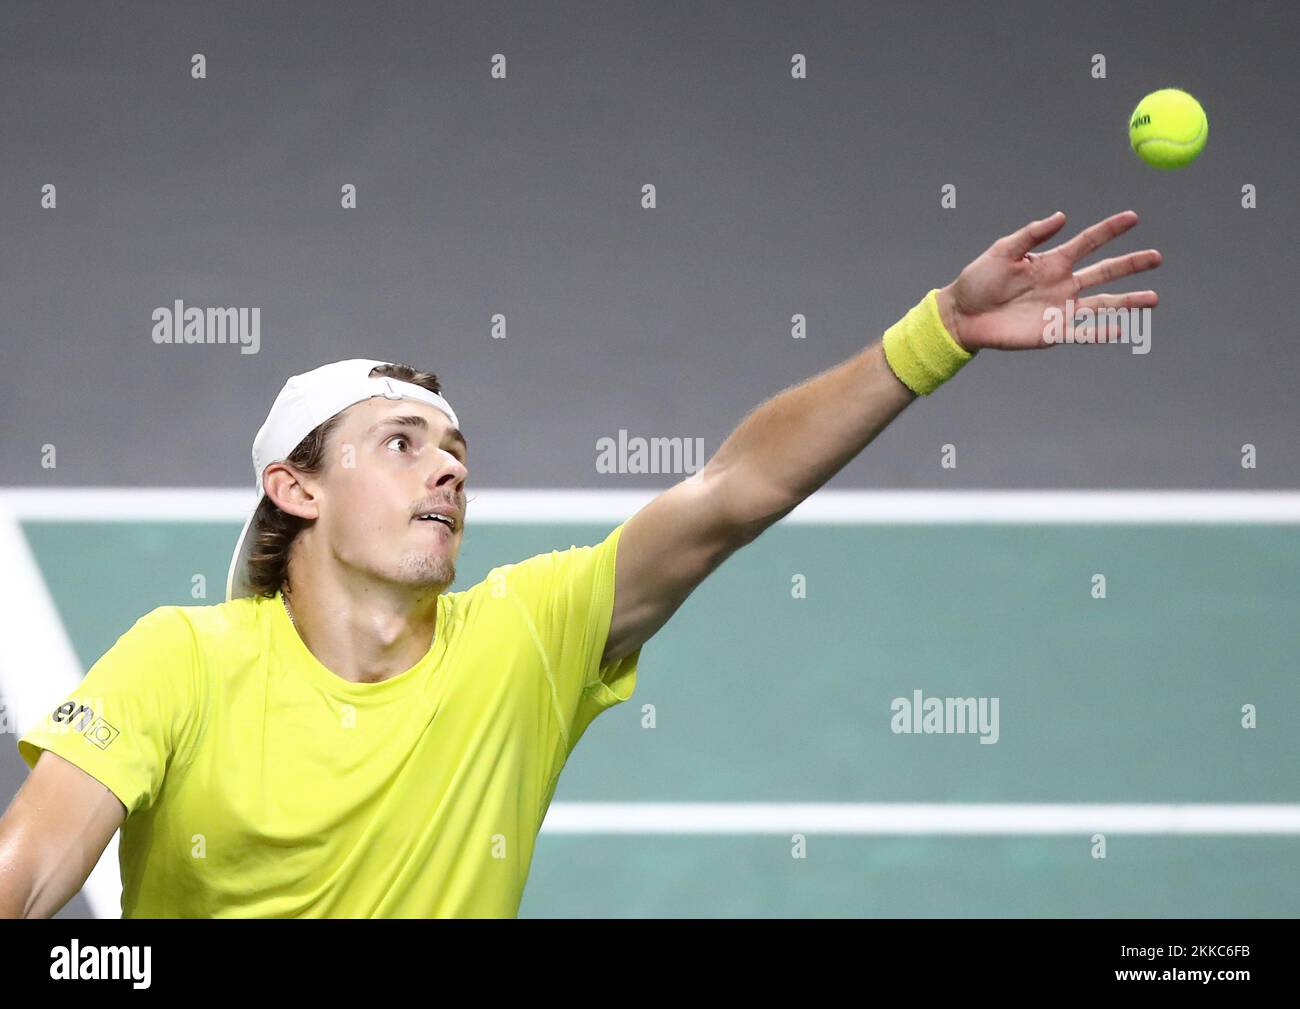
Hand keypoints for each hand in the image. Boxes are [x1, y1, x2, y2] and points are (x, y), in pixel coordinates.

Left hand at [936, 210, 1161, 351]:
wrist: (962, 316)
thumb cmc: (978, 281)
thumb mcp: (1003, 251)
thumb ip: (1032, 234)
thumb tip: (1062, 216)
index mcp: (1052, 261)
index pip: (1088, 242)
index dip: (1110, 230)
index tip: (1133, 218)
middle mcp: (1062, 284)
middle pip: (1104, 272)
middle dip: (1130, 265)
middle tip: (1157, 257)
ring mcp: (1060, 308)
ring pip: (1102, 304)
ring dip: (1128, 302)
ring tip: (1153, 299)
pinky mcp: (1052, 332)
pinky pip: (1082, 332)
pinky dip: (1101, 331)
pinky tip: (1120, 328)